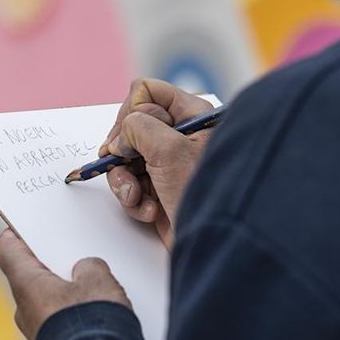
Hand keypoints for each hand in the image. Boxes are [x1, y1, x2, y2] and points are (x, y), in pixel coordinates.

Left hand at [0, 229, 130, 339]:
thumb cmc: (93, 325)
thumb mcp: (99, 281)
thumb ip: (89, 267)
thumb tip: (85, 270)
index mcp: (26, 284)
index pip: (7, 249)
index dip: (17, 232)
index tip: (30, 223)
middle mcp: (24, 308)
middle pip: (30, 273)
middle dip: (52, 262)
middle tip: (74, 252)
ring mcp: (37, 331)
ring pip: (47, 298)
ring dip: (66, 289)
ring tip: (95, 284)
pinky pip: (59, 320)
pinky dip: (73, 312)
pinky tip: (98, 311)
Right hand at [102, 79, 214, 248]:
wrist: (218, 247)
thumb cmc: (207, 196)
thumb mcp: (169, 149)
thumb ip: (138, 127)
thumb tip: (121, 136)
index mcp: (193, 116)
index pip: (148, 92)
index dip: (131, 111)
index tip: (125, 136)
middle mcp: (181, 137)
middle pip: (131, 127)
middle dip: (122, 151)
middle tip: (124, 163)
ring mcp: (170, 165)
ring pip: (126, 159)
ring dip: (125, 181)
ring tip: (138, 197)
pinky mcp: (161, 190)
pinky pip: (132, 185)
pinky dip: (134, 199)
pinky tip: (150, 211)